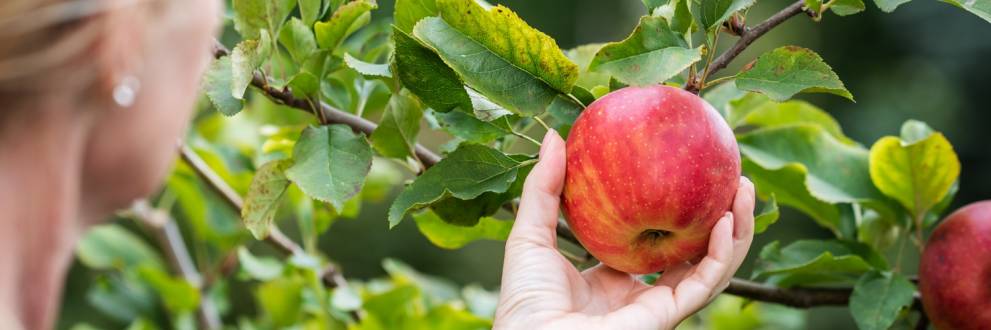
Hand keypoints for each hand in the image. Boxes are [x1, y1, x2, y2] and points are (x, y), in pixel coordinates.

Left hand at [494, 131, 755, 329]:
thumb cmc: (524, 299)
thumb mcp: (531, 234)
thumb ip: (544, 188)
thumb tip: (554, 135)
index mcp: (612, 277)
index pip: (655, 239)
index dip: (675, 207)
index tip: (687, 170)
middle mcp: (641, 292)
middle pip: (693, 250)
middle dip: (718, 213)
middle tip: (729, 174)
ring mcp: (657, 305)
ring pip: (711, 266)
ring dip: (736, 228)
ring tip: (744, 187)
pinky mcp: (665, 316)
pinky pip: (704, 282)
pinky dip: (721, 253)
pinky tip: (727, 219)